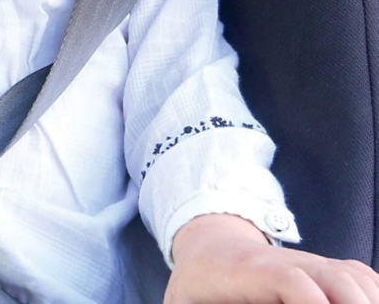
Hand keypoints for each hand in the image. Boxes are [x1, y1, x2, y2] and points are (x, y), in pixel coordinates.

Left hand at [167, 213, 378, 302]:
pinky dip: (376, 295)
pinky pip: (363, 277)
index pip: (293, 282)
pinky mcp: (325, 269)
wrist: (209, 243)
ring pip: (357, 277)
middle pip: (339, 279)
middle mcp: (288, 263)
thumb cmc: (195, 285)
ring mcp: (310, 263)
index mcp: (250, 273)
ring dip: (371, 301)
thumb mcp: (183, 303)